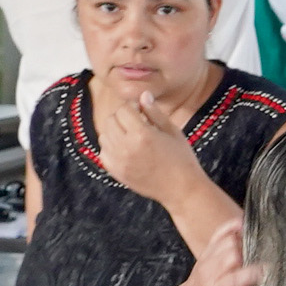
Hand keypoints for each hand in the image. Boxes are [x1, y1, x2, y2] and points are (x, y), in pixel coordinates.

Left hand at [94, 82, 225, 223]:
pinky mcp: (116, 172)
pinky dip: (110, 147)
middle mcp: (126, 147)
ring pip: (104, 135)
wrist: (181, 190)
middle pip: (110, 120)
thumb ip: (154, 112)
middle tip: (136, 121)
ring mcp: (119, 161)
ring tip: (131, 135)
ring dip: (115, 130)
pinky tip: (125, 148)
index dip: (132, 106)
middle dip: (122, 117)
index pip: (124, 109)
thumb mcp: (172, 131)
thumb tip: (143, 95)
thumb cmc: (181, 159)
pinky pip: (103, 152)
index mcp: (142, 134)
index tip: (141, 110)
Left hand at [170, 221, 261, 285]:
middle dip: (251, 252)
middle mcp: (212, 273)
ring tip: (259, 244)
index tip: (270, 272)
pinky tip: (245, 225)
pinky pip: (219, 233)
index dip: (256, 272)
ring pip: (228, 240)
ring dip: (244, 240)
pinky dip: (232, 226)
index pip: (238, 277)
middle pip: (233, 253)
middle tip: (267, 256)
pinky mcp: (207, 253)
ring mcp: (208, 260)